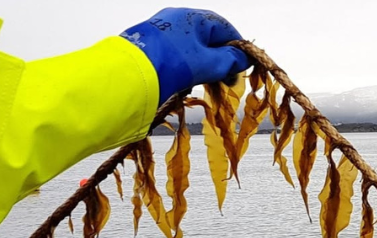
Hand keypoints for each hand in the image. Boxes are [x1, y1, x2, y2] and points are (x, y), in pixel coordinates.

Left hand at [121, 8, 250, 104]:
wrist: (133, 74)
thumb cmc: (173, 63)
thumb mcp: (210, 64)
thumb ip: (231, 60)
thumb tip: (243, 58)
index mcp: (194, 17)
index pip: (225, 28)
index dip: (238, 48)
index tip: (243, 65)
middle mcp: (177, 19)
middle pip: (208, 38)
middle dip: (221, 59)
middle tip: (228, 79)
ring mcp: (163, 31)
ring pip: (193, 47)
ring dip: (205, 65)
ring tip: (209, 82)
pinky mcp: (152, 46)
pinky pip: (178, 54)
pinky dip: (188, 66)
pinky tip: (189, 80)